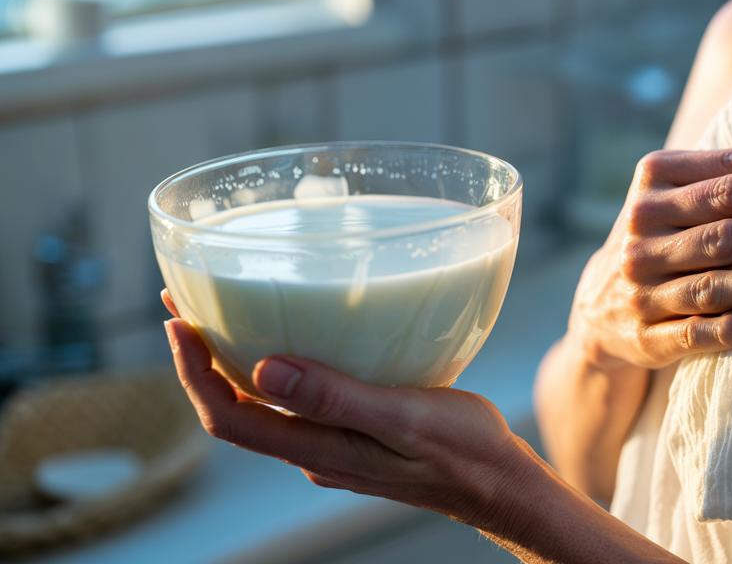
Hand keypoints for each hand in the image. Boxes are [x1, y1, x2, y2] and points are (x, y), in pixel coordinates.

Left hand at [162, 294, 527, 523]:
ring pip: (262, 406)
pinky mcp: (352, 435)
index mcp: (318, 449)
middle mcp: (313, 451)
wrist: (498, 484)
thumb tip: (264, 370)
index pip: (227, 417)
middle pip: (233, 410)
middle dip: (200, 360)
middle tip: (183, 303)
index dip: (192, 373)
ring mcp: (331, 447)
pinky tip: (290, 338)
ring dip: (231, 363)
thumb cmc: (463, 450)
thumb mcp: (405, 416)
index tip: (177, 322)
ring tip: (221, 311)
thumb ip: (337, 397)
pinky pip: (295, 403)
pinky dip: (274, 368)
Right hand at [567, 144, 731, 368]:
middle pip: (721, 233)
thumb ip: (717, 170)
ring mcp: (640, 289)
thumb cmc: (660, 233)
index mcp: (651, 189)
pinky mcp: (644, 337)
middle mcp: (640, 237)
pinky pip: (691, 333)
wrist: (599, 304)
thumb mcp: (672, 190)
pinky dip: (728, 330)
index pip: (725, 186)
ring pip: (711, 285)